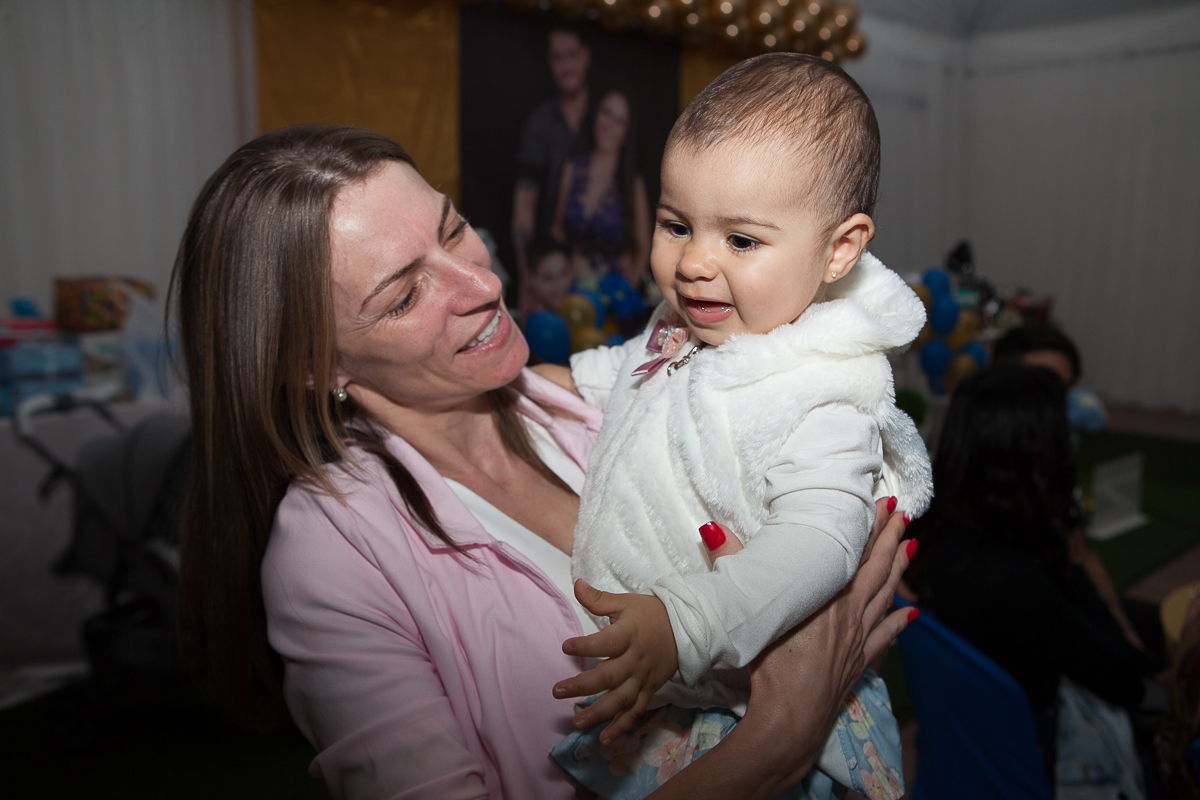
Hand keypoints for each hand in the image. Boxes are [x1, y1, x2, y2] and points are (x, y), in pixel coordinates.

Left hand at [552, 579, 678, 744]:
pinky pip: (636, 712)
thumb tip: (576, 584)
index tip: (565, 647)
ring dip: (598, 713)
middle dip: (582, 686)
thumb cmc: (650, 614)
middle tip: (557, 691)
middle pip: (609, 676)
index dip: (586, 645)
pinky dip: (621, 727)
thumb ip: (599, 599)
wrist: (686, 629)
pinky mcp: (649, 691)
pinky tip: (604, 739)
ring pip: (621, 700)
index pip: (606, 642)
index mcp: (630, 634)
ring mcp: (643, 678)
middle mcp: (636, 659)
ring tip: (576, 723)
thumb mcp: (626, 602)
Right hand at [645, 498, 913, 798]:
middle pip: (877, 569)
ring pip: (887, 596)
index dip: (871, 527)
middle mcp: (850, 613)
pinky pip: (887, 634)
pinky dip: (901, 621)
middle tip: (902, 514)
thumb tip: (712, 529)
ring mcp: (859, 639)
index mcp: (826, 597)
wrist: (790, 717)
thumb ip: (732, 565)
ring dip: (900, 569)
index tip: (884, 504)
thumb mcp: (748, 610)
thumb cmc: (768, 665)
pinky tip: (913, 613)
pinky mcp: (860, 661)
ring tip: (913, 545)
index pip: (854, 553)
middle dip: (890, 539)